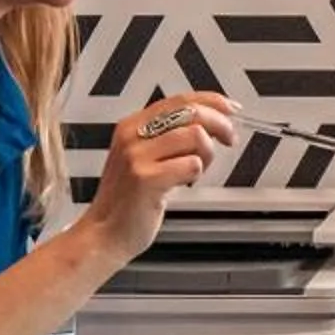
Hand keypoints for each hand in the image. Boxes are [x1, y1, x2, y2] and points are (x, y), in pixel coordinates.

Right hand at [84, 93, 235, 259]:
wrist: (103, 234)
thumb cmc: (127, 201)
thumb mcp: (141, 158)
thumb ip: (167, 137)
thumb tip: (208, 123)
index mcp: (131, 126)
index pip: (180, 100)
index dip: (212, 101)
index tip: (230, 109)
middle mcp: (132, 136)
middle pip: (191, 112)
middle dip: (220, 124)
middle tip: (229, 139)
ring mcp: (137, 156)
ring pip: (195, 136)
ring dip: (207, 154)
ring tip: (197, 170)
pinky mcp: (147, 178)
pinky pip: (191, 164)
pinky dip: (196, 174)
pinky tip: (184, 183)